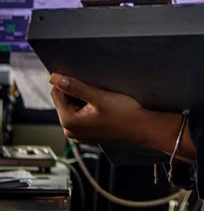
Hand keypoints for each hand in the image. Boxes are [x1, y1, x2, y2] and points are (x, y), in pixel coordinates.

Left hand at [49, 73, 196, 162]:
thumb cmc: (124, 114)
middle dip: (76, 91)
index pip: (57, 93)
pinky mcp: (88, 132)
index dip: (67, 82)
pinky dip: (88, 107)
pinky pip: (81, 114)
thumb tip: (56, 78)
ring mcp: (79, 133)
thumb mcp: (98, 96)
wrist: (142, 127)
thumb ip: (75, 86)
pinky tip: (101, 106)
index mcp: (69, 122)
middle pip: (64, 100)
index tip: (80, 77)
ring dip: (83, 98)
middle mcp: (71, 130)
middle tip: (95, 90)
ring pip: (73, 106)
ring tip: (100, 99)